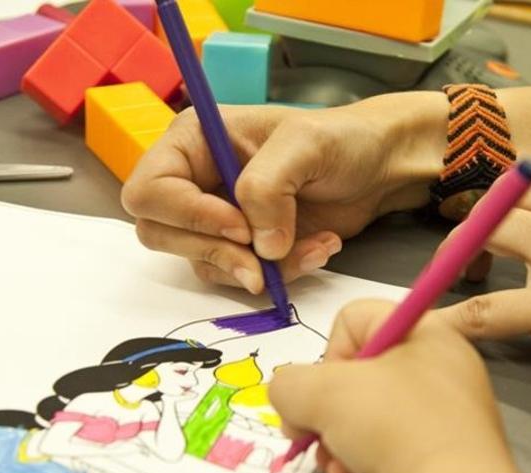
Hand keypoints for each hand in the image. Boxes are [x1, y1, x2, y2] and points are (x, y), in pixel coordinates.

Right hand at [122, 93, 446, 292]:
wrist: (379, 168)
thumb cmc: (341, 138)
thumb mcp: (304, 145)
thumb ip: (268, 188)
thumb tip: (257, 245)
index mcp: (193, 141)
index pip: (150, 190)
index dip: (187, 216)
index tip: (239, 226)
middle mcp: (194, 180)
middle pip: (159, 233)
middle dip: (213, 250)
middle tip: (260, 254)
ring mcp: (216, 217)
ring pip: (202, 262)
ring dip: (255, 266)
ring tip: (309, 245)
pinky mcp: (243, 247)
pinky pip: (239, 276)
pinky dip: (279, 274)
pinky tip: (316, 249)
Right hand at [268, 300, 508, 472]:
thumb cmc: (394, 426)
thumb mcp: (320, 395)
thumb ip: (288, 386)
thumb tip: (291, 402)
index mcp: (422, 331)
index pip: (353, 319)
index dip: (326, 355)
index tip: (320, 394)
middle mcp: (443, 365)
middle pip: (360, 379)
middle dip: (329, 419)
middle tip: (319, 447)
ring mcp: (454, 413)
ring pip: (375, 422)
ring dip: (346, 452)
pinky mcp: (457, 457)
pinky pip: (402, 453)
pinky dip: (380, 471)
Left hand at [437, 179, 530, 412]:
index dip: (514, 204)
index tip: (496, 217)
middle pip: (511, 200)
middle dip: (475, 216)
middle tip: (456, 242)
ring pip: (490, 234)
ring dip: (458, 254)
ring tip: (437, 277)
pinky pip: (487, 311)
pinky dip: (454, 319)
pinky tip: (432, 329)